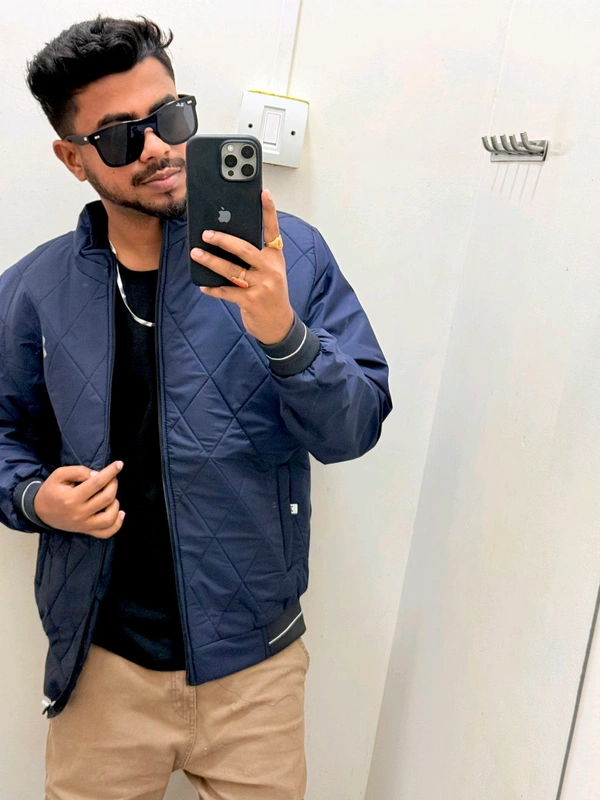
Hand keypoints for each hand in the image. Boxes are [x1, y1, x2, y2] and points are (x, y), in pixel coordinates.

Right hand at [34, 461, 124, 538]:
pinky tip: (120, 513)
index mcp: (71, 498)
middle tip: (110, 478)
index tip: (119, 464)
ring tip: (111, 495)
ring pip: (109, 518)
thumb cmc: (51, 490)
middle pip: (106, 498)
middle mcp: (79, 513)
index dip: (110, 472)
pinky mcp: (86, 531)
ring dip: (115, 503)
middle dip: (113, 484)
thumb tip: (97, 474)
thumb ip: (78, 471)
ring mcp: (83, 525)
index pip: (96, 483)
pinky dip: (117, 524)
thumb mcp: (59, 475)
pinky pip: (106, 533)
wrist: (40, 511)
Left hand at [190, 189, 293, 343]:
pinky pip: (227, 292)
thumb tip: (226, 242)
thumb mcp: (270, 272)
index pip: (272, 230)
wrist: (279, 325)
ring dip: (211, 261)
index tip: (263, 193)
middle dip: (223, 239)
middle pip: (245, 249)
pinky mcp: (251, 301)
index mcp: (275, 258)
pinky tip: (203, 285)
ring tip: (196, 253)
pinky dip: (213, 288)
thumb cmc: (270, 294)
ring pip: (231, 270)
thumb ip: (255, 257)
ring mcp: (261, 285)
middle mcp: (270, 269)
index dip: (268, 211)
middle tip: (206, 233)